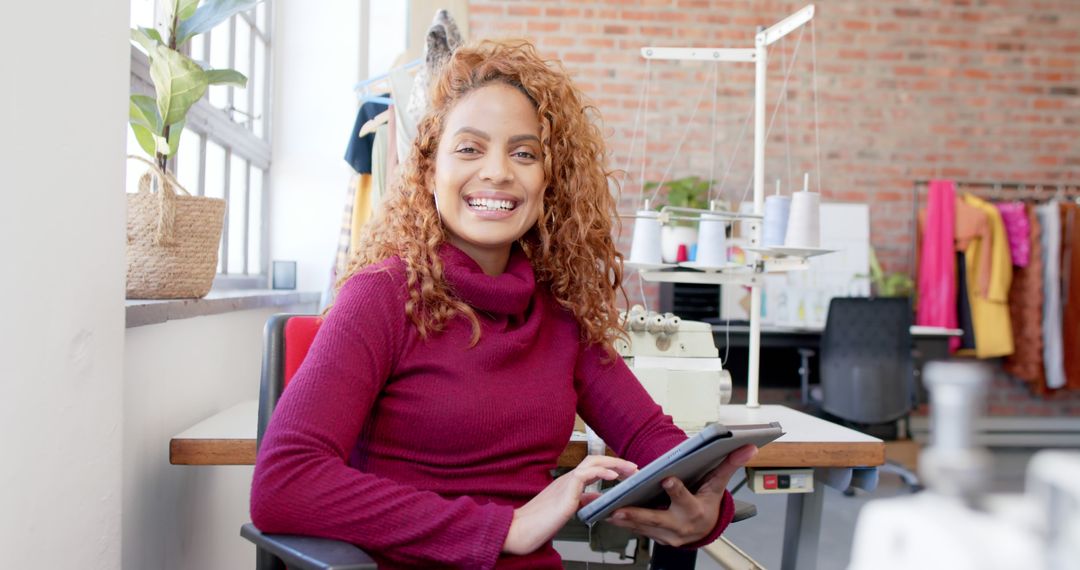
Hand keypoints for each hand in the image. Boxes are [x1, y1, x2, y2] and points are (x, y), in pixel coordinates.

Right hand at [502, 455, 637, 555]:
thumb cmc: (539, 524)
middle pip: (594, 459)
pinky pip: (585, 474)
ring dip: (613, 464)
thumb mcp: (567, 510)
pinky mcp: (565, 491)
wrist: (520, 531)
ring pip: (592, 462)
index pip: (592, 467)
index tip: (625, 472)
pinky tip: (613, 477)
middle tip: (633, 468)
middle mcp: (567, 479)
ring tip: (629, 469)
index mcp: (568, 483)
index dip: (610, 467)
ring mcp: (566, 483)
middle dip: (616, 462)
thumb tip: (594, 498)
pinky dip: (601, 472)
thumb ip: (580, 501)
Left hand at [606, 444, 757, 546]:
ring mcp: (665, 534)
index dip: (676, 490)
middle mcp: (679, 526)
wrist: (705, 530)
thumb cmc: (708, 503)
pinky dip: (622, 522)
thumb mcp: (717, 486)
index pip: (685, 499)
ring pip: (642, 527)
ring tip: (606, 510)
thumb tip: (748, 447)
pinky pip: (636, 530)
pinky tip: (607, 513)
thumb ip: (729, 465)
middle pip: (657, 519)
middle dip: (637, 514)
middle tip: (620, 508)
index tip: (667, 479)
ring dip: (623, 519)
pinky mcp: (654, 536)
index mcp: (694, 510)